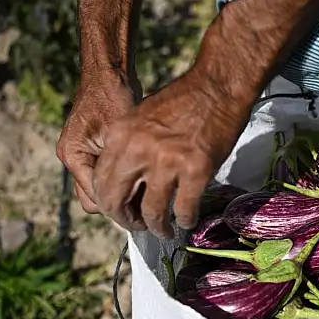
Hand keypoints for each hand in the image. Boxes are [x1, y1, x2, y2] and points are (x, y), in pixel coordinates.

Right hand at [56, 69, 141, 213]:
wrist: (109, 73)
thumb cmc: (114, 96)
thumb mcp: (121, 133)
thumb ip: (122, 165)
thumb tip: (137, 198)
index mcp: (74, 155)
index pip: (96, 197)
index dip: (121, 209)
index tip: (146, 216)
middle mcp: (73, 158)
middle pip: (96, 199)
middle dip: (122, 206)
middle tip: (151, 210)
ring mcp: (82, 155)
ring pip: (103, 190)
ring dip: (124, 194)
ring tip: (151, 197)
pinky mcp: (93, 151)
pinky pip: (107, 176)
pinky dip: (124, 180)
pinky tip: (146, 180)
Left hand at [90, 70, 248, 238]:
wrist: (217, 88)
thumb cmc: (184, 101)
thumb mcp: (140, 119)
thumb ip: (127, 148)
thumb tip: (125, 181)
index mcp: (120, 135)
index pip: (100, 182)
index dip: (110, 204)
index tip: (122, 211)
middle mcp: (138, 150)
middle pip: (117, 202)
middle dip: (126, 221)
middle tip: (138, 226)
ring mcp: (167, 161)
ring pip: (152, 212)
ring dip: (158, 227)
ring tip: (164, 231)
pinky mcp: (195, 170)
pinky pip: (184, 208)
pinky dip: (185, 219)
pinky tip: (187, 220)